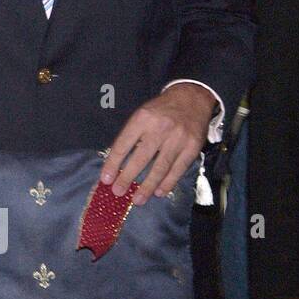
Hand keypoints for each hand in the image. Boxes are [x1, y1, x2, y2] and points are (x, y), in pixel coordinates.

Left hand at [100, 84, 214, 205]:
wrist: (191, 99)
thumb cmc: (160, 111)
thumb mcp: (141, 115)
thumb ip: (130, 136)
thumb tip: (117, 164)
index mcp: (142, 119)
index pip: (123, 144)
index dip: (113, 163)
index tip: (106, 178)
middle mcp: (160, 128)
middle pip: (141, 158)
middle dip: (128, 177)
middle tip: (118, 192)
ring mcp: (178, 138)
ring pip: (160, 167)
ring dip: (148, 186)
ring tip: (137, 200)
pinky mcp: (192, 147)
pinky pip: (178, 169)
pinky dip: (168, 182)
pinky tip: (159, 192)